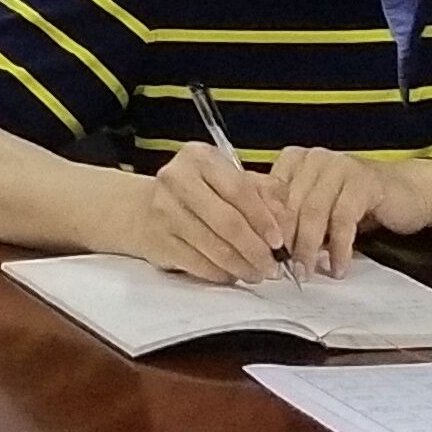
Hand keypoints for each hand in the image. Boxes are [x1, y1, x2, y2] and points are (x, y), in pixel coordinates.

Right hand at [117, 142, 291, 282]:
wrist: (146, 208)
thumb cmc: (200, 194)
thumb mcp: (231, 180)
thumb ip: (265, 193)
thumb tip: (286, 221)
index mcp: (200, 158)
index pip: (240, 190)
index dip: (264, 219)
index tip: (279, 242)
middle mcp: (177, 179)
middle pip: (227, 222)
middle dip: (255, 250)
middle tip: (272, 266)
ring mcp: (164, 211)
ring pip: (214, 248)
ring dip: (242, 266)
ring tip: (256, 274)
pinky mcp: (159, 241)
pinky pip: (198, 264)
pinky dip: (221, 274)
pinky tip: (232, 274)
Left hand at [264, 143, 427, 275]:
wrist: (410, 192)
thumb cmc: (358, 203)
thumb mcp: (319, 207)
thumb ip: (293, 215)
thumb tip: (263, 245)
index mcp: (295, 160)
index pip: (267, 191)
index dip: (262, 224)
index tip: (260, 253)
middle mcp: (314, 158)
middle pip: (288, 204)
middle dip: (284, 241)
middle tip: (281, 270)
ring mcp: (339, 166)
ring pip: (313, 212)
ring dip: (308, 248)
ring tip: (306, 272)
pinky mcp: (363, 182)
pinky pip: (343, 220)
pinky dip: (339, 248)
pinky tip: (338, 267)